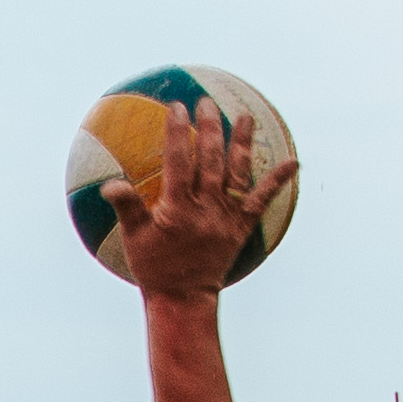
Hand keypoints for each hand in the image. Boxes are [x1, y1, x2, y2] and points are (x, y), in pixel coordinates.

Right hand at [83, 101, 264, 301]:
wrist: (184, 298)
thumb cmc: (154, 267)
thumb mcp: (134, 239)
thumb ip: (126, 207)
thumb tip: (111, 185)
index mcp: (178, 208)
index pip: (179, 161)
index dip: (178, 132)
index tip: (177, 108)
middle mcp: (206, 208)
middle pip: (210, 160)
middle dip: (209, 128)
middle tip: (207, 103)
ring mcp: (227, 216)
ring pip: (237, 173)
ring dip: (242, 143)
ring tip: (246, 117)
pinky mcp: (242, 227)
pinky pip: (262, 201)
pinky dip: (277, 181)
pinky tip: (292, 163)